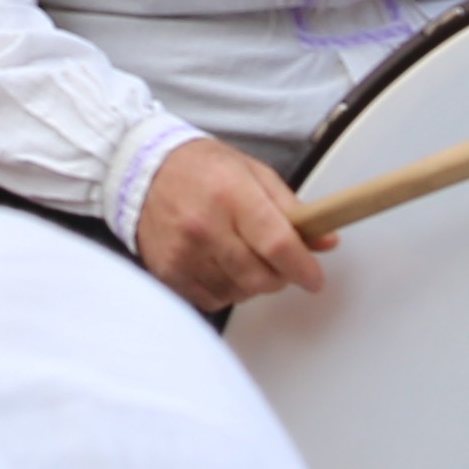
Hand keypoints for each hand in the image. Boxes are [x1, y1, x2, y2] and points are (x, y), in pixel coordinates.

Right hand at [134, 137, 326, 311]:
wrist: (142, 170)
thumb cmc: (201, 168)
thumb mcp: (253, 173)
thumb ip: (291, 208)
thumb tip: (326, 240)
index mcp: (231, 193)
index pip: (277, 243)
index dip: (303, 267)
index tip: (314, 278)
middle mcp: (204, 225)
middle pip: (261, 276)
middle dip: (281, 276)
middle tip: (279, 260)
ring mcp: (183, 252)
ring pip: (240, 292)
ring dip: (253, 283)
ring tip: (243, 255)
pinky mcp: (168, 272)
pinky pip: (213, 300)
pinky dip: (227, 290)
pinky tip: (221, 265)